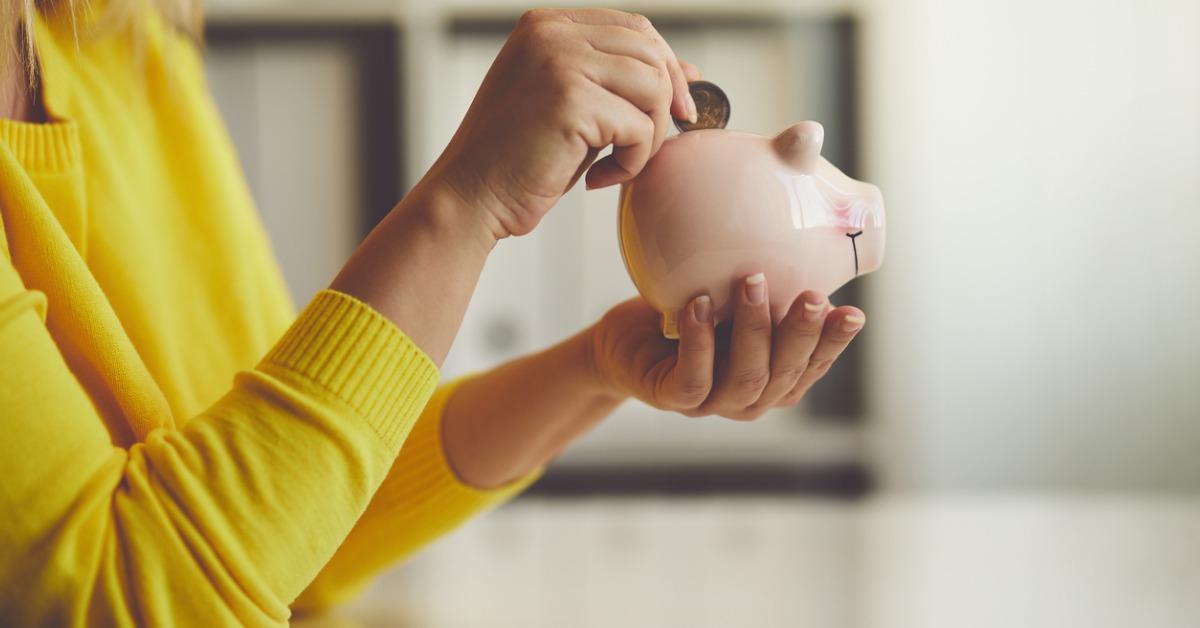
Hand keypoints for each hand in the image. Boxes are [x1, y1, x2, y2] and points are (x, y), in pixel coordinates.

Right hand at [429, 8, 697, 238]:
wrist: (469, 197)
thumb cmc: (517, 160)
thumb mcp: (574, 108)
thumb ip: (619, 82)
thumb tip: (690, 71)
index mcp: (546, 25)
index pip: (634, 27)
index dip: (665, 66)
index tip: (674, 110)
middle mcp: (551, 33)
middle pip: (650, 51)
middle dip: (665, 102)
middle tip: (650, 146)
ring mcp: (559, 62)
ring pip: (652, 87)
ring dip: (648, 136)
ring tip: (618, 164)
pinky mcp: (570, 100)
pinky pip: (639, 128)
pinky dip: (631, 162)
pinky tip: (597, 178)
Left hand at [588, 276, 865, 419]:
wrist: (627, 342)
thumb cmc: (692, 315)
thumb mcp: (734, 298)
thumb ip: (769, 285)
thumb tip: (803, 225)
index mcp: (776, 378)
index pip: (813, 365)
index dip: (834, 343)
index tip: (854, 313)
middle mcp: (751, 397)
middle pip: (785, 374)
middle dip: (801, 334)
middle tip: (813, 295)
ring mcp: (713, 403)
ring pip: (746, 378)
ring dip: (753, 329)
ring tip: (751, 282)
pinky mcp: (673, 399)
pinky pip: (693, 379)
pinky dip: (699, 342)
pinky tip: (700, 306)